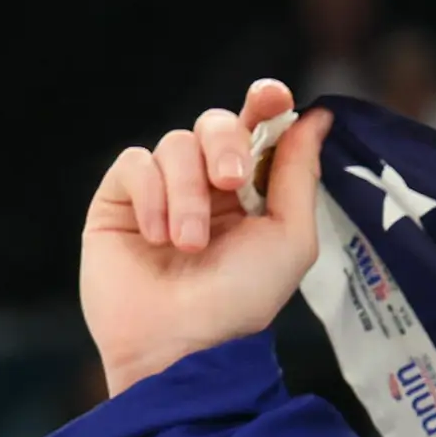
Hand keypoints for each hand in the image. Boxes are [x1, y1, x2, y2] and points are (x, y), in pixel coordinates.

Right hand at [84, 79, 336, 396]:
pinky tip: (157, 236)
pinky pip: (135, 164)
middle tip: (232, 184)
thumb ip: (298, 175)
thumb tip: (316, 117)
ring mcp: (160, 191)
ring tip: (189, 244)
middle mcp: (206, 186)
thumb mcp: (289, 239)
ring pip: (174, 145)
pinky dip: (152, 195)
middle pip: (214, 124)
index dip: (264, 105)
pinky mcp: (119, 199)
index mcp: (251, 193)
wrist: (181, 341)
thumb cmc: (241, 300)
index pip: (256, 130)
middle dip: (226, 144)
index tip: (274, 96)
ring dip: (188, 194)